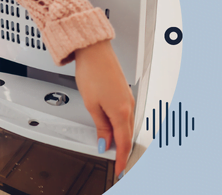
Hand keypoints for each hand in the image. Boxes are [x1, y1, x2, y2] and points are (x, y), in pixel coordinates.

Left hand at [74, 40, 134, 177]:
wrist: (94, 50)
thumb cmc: (92, 72)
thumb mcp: (92, 105)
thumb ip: (101, 127)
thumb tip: (105, 143)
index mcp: (121, 112)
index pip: (123, 143)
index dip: (121, 160)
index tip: (119, 170)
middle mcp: (129, 106)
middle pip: (127, 135)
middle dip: (123, 151)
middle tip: (119, 164)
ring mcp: (128, 99)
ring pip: (128, 125)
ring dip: (122, 139)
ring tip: (115, 150)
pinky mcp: (125, 93)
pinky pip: (127, 116)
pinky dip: (122, 126)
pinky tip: (115, 129)